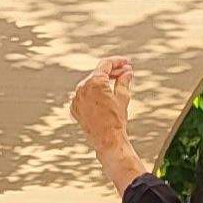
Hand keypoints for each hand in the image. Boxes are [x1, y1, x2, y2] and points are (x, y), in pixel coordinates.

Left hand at [73, 59, 141, 189]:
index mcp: (95, 82)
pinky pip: (84, 95)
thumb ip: (124, 81)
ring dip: (103, 82)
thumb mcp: (123, 97)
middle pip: (98, 73)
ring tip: (116, 84)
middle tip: (126, 73)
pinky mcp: (74, 107)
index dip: (118, 62)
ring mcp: (76, 97)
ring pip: (90, 84)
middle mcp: (82, 87)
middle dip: (112, 72)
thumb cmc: (116, 119)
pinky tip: (105, 96)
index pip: (106, 64)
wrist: (107, 140)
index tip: (126, 63)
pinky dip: (94, 93)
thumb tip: (128, 72)